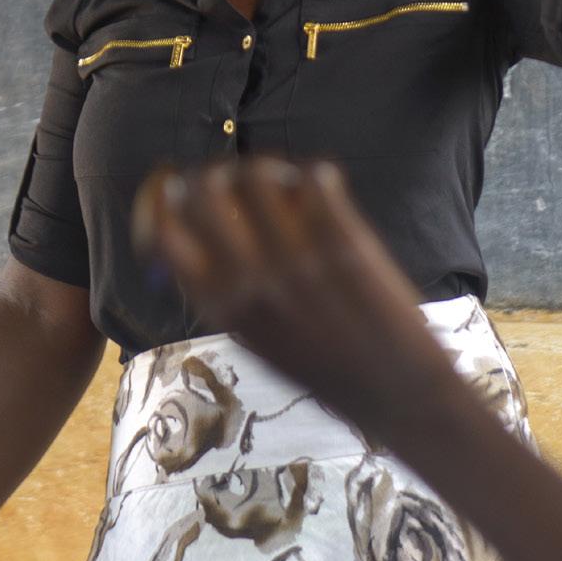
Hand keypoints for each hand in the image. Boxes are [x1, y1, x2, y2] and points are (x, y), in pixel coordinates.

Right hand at [134, 158, 456, 442]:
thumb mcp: (255, 341)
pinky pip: (314, 178)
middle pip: (205, 191)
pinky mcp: (344, 243)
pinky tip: (323, 189)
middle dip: (216, 173)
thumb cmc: (324, 369)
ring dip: (268, 168)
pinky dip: (314, 173)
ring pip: (257, 173)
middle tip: (237, 180)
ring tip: (286, 185)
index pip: (164, 232)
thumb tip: (193, 237)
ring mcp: (298, 260)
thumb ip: (223, 293)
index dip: (165, 196)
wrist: (397, 392)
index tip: (176, 184)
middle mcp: (252, 282)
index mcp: (221, 309)